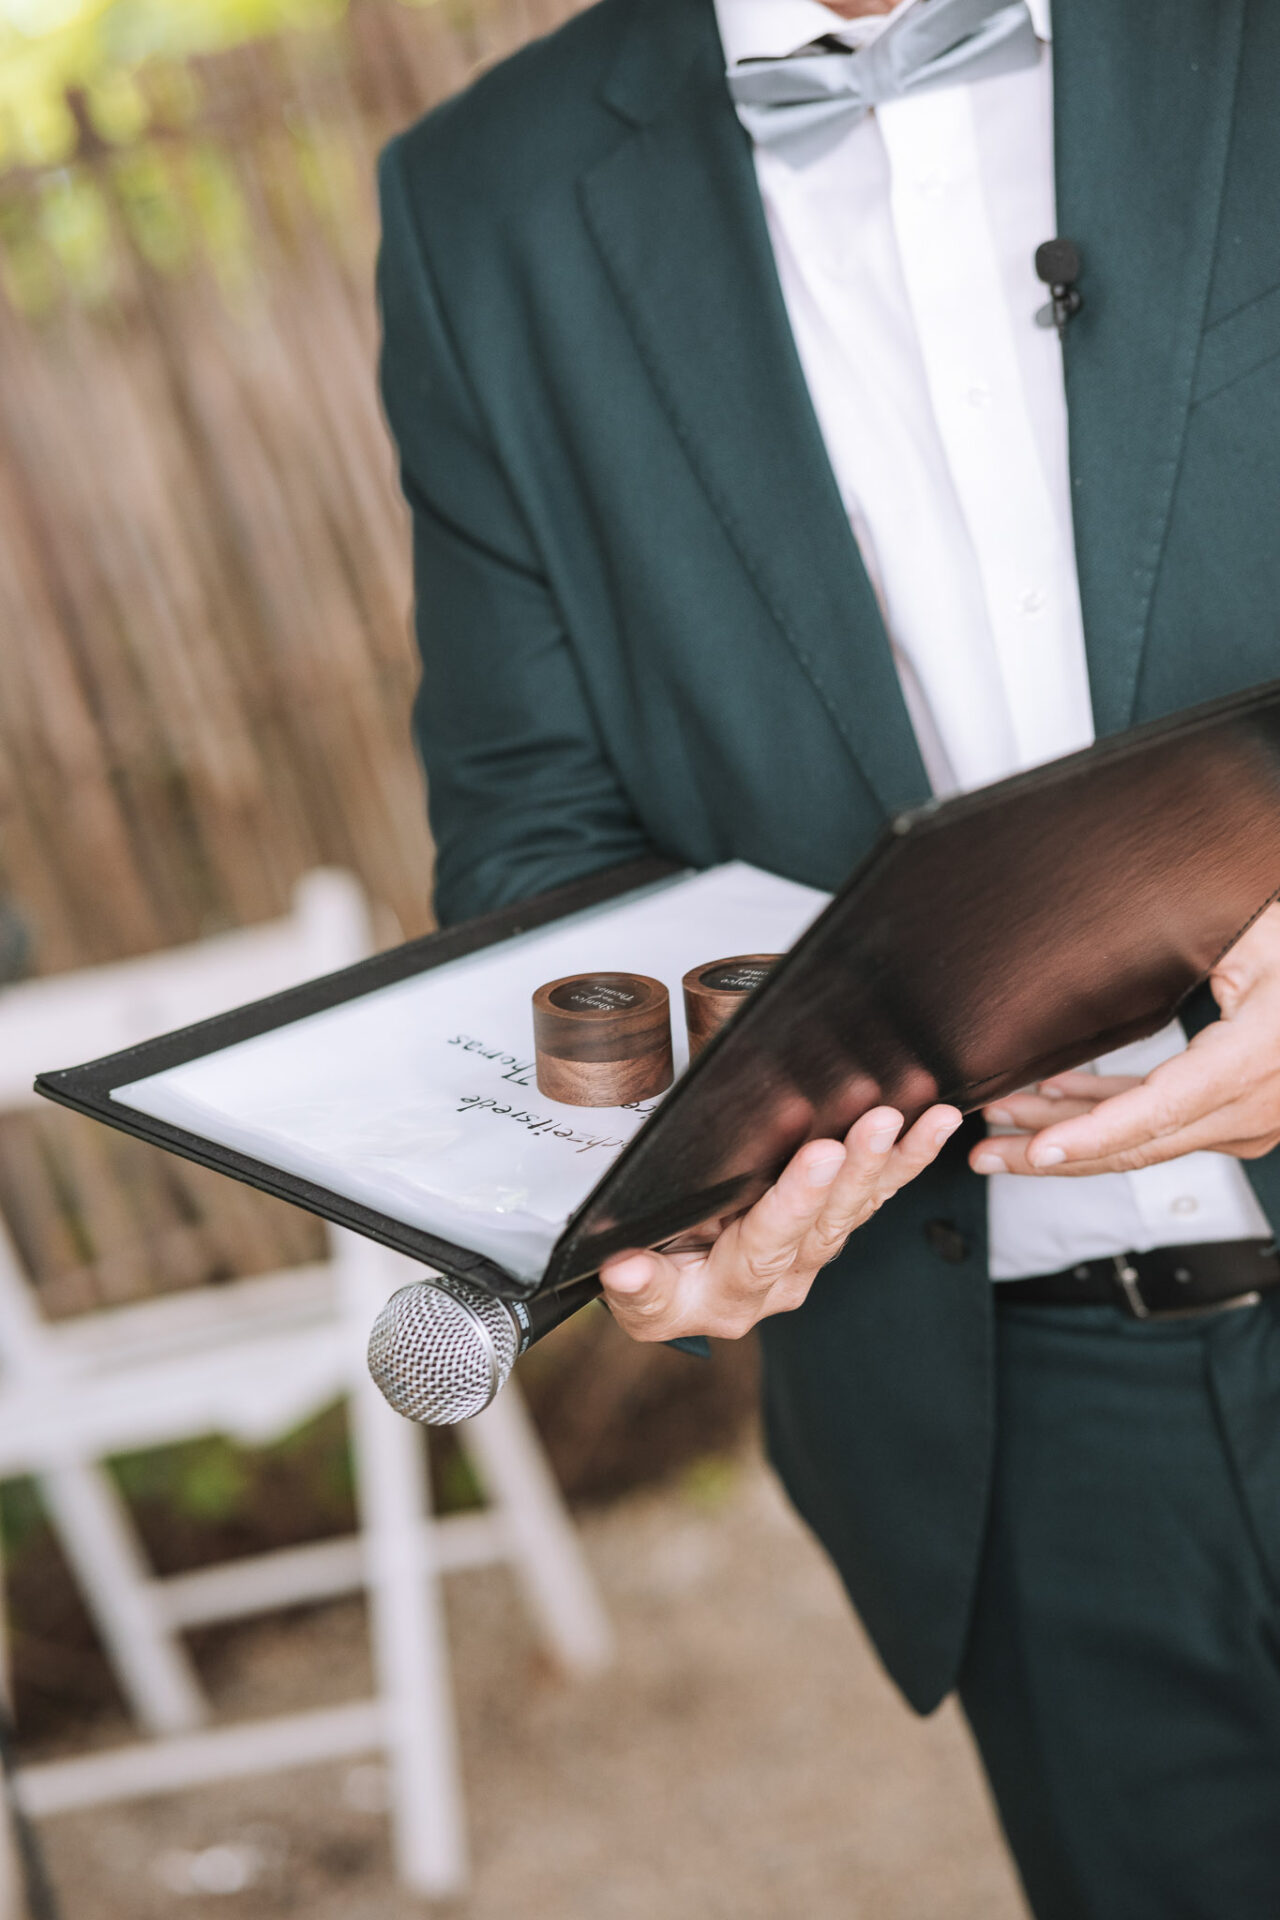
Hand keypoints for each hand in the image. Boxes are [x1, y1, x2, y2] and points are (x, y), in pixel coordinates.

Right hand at [600, 1103, 962, 1342]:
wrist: (673, 1290)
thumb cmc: (650, 1281)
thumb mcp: (637, 1294)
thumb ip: (637, 1286)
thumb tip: (622, 1269)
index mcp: (733, 1293)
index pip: (769, 1243)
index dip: (796, 1200)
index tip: (820, 1155)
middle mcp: (784, 1278)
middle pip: (827, 1222)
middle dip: (857, 1168)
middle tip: (878, 1121)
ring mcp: (814, 1253)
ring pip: (862, 1205)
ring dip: (897, 1160)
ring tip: (930, 1118)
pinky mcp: (833, 1227)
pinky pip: (878, 1194)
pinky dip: (910, 1160)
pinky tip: (939, 1123)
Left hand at [970, 901, 1279, 1178]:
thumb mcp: (1246, 933)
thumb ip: (1185, 951)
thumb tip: (1098, 941)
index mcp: (1257, 1055)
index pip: (1161, 1110)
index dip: (1093, 1134)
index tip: (1037, 1148)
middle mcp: (1257, 1103)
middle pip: (1140, 1143)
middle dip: (1052, 1152)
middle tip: (981, 1151)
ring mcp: (1251, 1119)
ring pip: (1144, 1141)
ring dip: (1067, 1135)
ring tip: (999, 1127)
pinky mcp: (1240, 1116)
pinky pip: (1162, 1127)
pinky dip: (1104, 1120)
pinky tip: (1051, 1108)